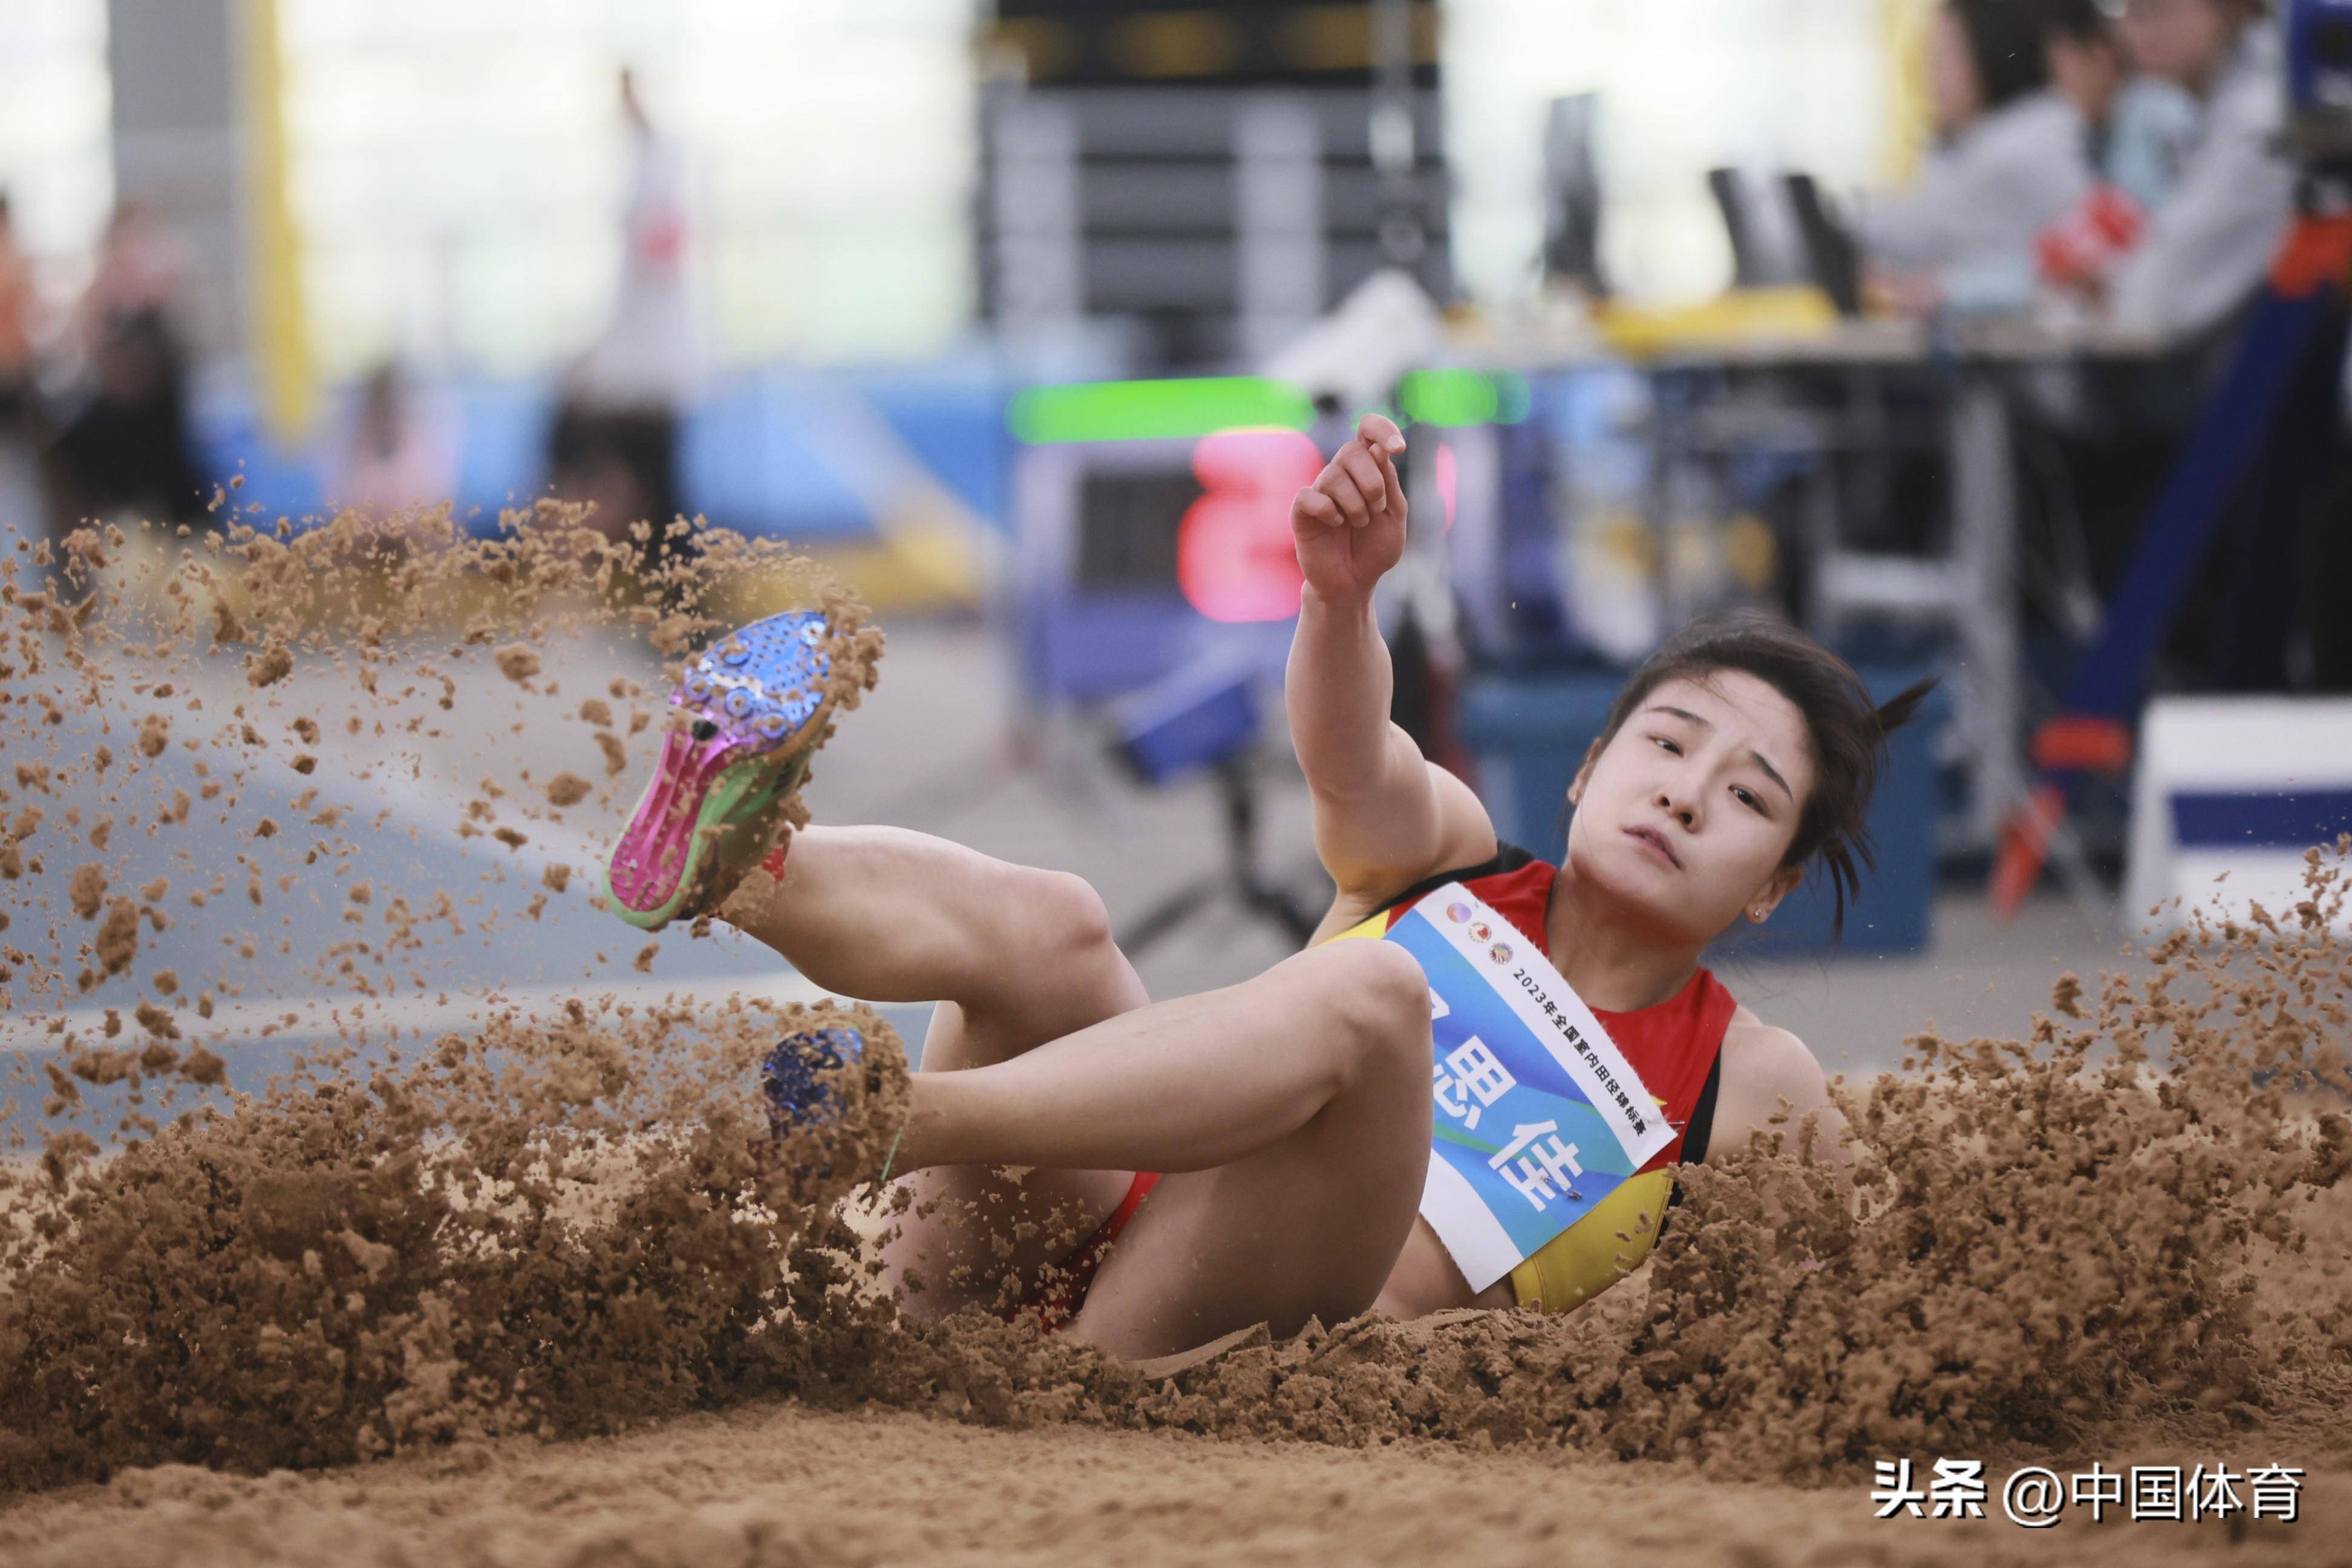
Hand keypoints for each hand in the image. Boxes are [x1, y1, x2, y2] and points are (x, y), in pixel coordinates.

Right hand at [1291, 413, 1407, 604]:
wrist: (1353, 583)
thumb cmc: (1374, 549)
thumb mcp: (1395, 516)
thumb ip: (1390, 483)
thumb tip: (1380, 450)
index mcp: (1368, 468)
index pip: (1368, 428)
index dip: (1382, 429)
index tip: (1398, 448)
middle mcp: (1342, 473)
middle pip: (1352, 451)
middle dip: (1372, 484)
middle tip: (1375, 511)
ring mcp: (1320, 490)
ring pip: (1334, 476)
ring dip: (1355, 506)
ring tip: (1358, 525)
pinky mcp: (1301, 510)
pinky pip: (1311, 497)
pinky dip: (1330, 512)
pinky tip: (1335, 526)